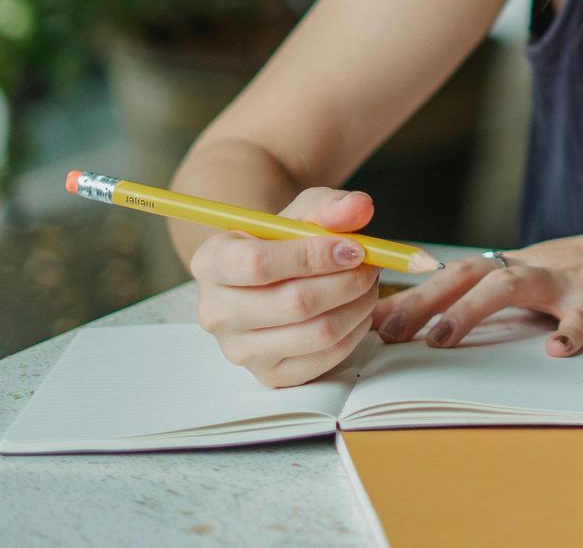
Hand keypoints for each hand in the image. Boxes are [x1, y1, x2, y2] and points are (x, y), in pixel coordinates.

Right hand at [189, 187, 380, 387]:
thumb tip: (359, 208)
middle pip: (294, 303)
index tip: (354, 248)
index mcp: (211, 263)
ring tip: (368, 285)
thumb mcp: (303, 213)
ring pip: (317, 333)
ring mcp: (240, 349)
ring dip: (358, 306)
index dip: (314, 256)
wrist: (272, 278)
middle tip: (372, 266)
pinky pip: (326, 358)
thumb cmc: (285, 242)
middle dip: (347, 282)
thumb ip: (330, 206)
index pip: (258, 263)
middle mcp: (215, 311)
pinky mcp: (270, 375)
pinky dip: (355, 331)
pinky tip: (358, 310)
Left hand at [371, 225, 582, 356]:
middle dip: (424, 301)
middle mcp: (536, 266)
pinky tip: (557, 351)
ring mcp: (570, 279)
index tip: (375, 320)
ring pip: (514, 286)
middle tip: (388, 332)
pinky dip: (570, 332)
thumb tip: (454, 323)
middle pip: (470, 274)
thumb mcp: (549, 279)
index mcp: (520, 265)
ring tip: (444, 339)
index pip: (456, 274)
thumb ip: (510, 296)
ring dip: (473, 311)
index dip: (415, 294)